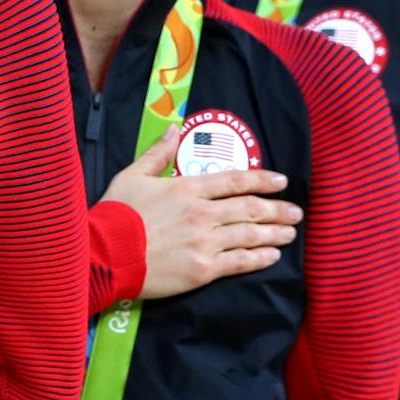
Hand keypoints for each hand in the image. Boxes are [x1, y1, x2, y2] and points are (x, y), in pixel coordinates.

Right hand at [101, 125, 303, 298]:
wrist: (103, 253)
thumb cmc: (115, 214)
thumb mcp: (132, 176)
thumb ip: (158, 154)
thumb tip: (174, 130)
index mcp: (187, 188)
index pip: (235, 180)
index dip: (262, 180)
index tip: (281, 181)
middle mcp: (202, 213)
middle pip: (250, 208)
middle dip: (277, 209)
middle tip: (295, 211)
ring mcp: (205, 242)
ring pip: (250, 234)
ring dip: (275, 233)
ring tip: (290, 233)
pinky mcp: (203, 270)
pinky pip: (240, 262)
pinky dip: (260, 258)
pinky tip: (272, 256)